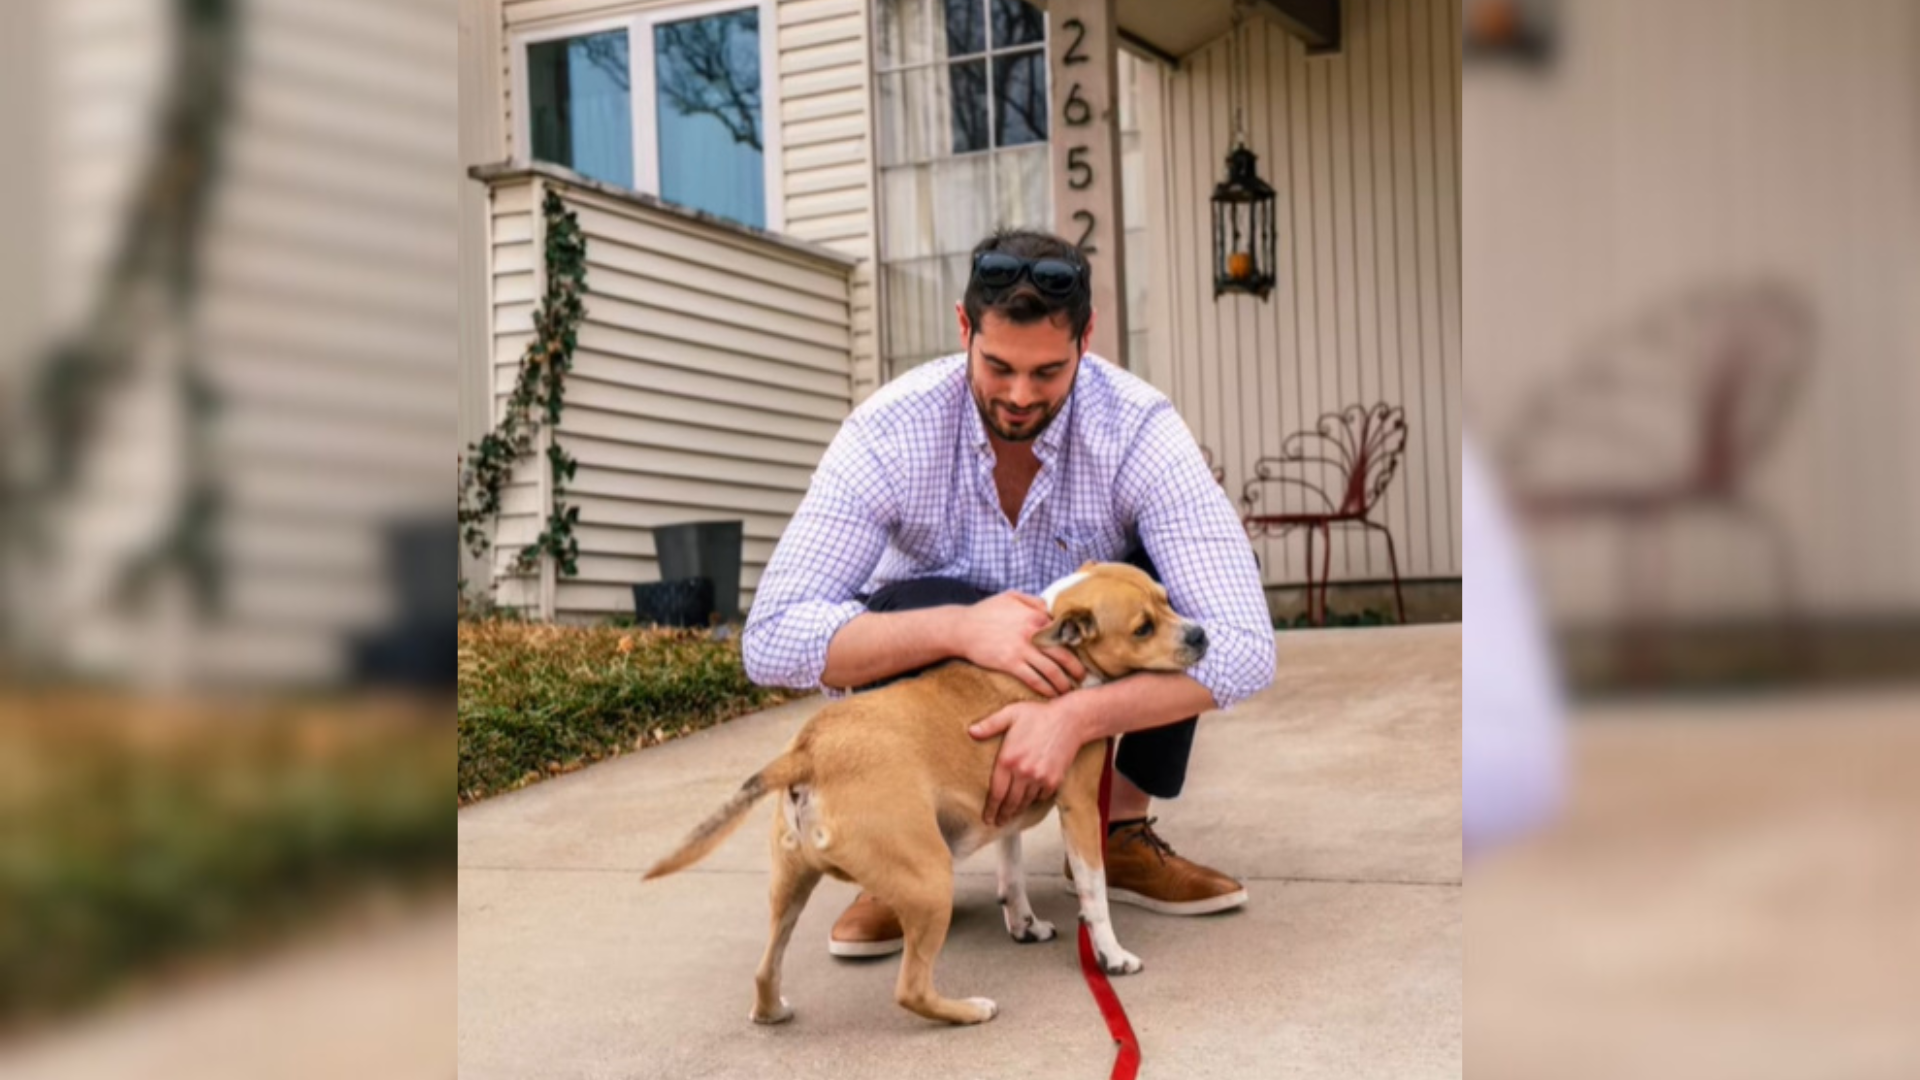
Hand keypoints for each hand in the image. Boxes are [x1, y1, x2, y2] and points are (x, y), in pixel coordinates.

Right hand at [956, 592, 1086, 696]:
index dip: (1075, 646)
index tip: (1082, 656)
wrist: (961, 628)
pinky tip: (1050, 694)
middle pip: (1063, 654)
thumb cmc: (985, 611)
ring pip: (1051, 670)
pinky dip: (1045, 689)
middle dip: (1076, 669)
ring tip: (1068, 691)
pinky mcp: (1010, 663)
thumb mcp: (1011, 597)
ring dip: (1062, 683)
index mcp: (1035, 616)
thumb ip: (1033, 602)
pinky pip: (1033, 679)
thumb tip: (1051, 608)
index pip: (1063, 633)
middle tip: (1082, 678)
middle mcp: (1032, 633)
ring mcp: (1021, 649)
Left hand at [970, 699, 1085, 826]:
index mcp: (1008, 759)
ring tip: (1011, 814)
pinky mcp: (1054, 780)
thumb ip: (990, 724)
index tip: (987, 818)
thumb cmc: (1040, 715)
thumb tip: (971, 731)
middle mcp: (1023, 772)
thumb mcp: (1010, 714)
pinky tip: (1029, 799)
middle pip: (1010, 802)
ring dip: (1017, 810)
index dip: (990, 808)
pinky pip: (1041, 797)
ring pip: (1025, 802)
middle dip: (1002, 815)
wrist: (1070, 720)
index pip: (996, 792)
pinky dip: (1034, 800)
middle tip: (997, 822)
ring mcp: (1040, 778)